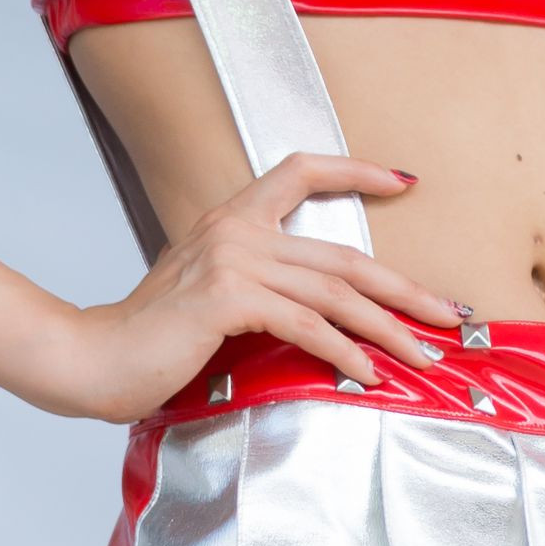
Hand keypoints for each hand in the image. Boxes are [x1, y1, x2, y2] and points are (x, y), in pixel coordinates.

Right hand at [30, 156, 459, 421]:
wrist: (93, 360)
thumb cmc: (153, 339)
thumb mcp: (212, 297)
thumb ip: (261, 288)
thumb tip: (322, 315)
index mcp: (232, 219)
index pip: (301, 170)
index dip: (356, 171)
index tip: (404, 181)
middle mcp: (237, 230)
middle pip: (346, 255)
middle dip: (407, 290)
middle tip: (451, 314)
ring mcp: (233, 261)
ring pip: (337, 294)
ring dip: (390, 331)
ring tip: (424, 356)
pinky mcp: (229, 299)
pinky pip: (309, 326)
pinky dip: (347, 353)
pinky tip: (370, 374)